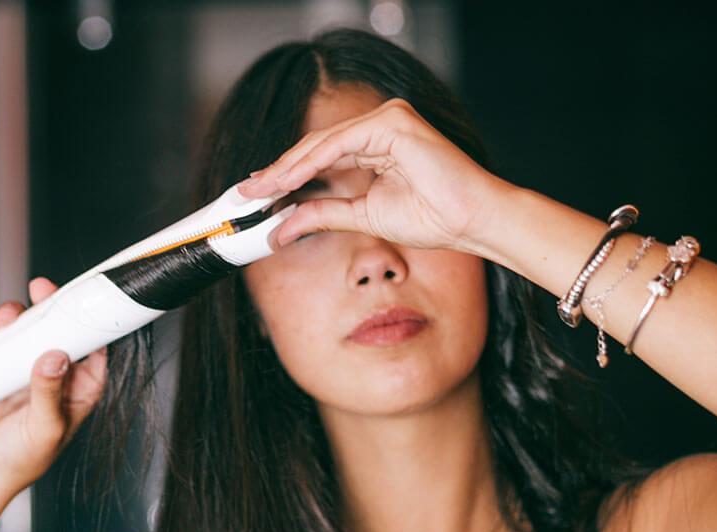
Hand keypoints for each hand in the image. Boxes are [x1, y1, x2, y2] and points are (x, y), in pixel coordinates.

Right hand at [0, 277, 107, 512]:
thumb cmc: (17, 462)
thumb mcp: (42, 429)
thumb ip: (48, 393)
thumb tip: (56, 357)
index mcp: (81, 392)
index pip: (96, 349)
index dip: (91, 323)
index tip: (81, 301)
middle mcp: (59, 378)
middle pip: (62, 331)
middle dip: (53, 308)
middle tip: (41, 292)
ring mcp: (28, 371)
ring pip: (31, 330)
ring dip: (20, 317)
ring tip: (6, 316)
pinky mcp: (0, 369)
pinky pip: (2, 339)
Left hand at [238, 98, 509, 253]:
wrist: (469, 220)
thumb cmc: (432, 216)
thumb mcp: (363, 216)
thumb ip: (324, 214)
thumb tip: (283, 228)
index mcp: (376, 143)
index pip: (320, 157)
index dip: (286, 176)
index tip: (257, 196)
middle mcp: (380, 125)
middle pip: (316, 147)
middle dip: (278, 172)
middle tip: (247, 193)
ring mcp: (387, 119)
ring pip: (323, 143)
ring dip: (287, 168)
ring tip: (260, 190)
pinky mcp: (393, 122)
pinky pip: (340, 143)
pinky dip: (311, 163)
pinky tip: (287, 181)